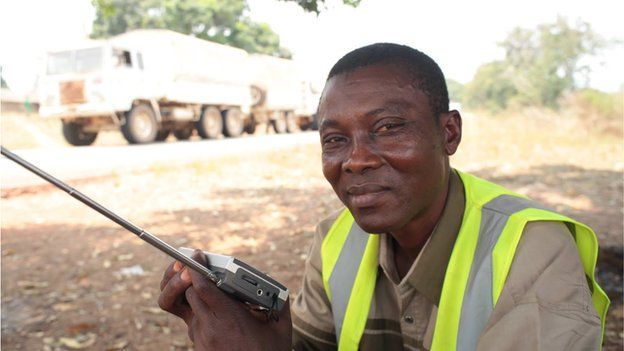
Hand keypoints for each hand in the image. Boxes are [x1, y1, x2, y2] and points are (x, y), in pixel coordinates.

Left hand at [158, 250, 291, 350]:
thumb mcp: (280, 329)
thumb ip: (279, 305)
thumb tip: (280, 290)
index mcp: (229, 317)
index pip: (202, 286)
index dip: (197, 268)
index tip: (198, 256)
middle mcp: (210, 327)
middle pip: (191, 293)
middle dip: (194, 279)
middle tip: (203, 269)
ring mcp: (201, 338)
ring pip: (191, 308)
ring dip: (197, 296)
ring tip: (210, 291)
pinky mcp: (199, 347)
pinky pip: (194, 324)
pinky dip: (202, 314)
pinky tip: (216, 314)